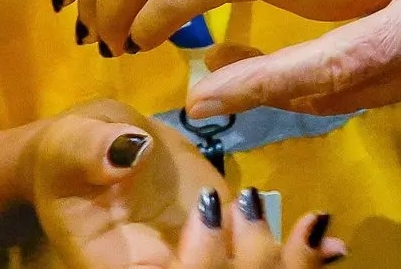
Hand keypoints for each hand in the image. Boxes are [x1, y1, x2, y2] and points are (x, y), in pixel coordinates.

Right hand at [29, 103, 344, 268]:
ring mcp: (198, 253)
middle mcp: (163, 265)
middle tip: (272, 230)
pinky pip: (259, 252)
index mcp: (117, 261)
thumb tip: (125, 151)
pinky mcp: (225, 233)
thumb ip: (94, 150)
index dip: (190, 268)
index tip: (211, 233)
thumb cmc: (67, 150)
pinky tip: (332, 245)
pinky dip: (299, 253)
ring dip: (281, 263)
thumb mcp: (73, 143)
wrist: (89, 148)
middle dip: (244, 267)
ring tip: (321, 242)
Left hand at [184, 0, 400, 120]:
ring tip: (255, 73)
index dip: (258, 80)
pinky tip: (336, 58)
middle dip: (264, 91)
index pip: (322, 65)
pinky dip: (345, 80)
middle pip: (327, 93)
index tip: (204, 90)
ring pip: (356, 94)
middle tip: (206, 86)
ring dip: (302, 88)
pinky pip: (389, 86)